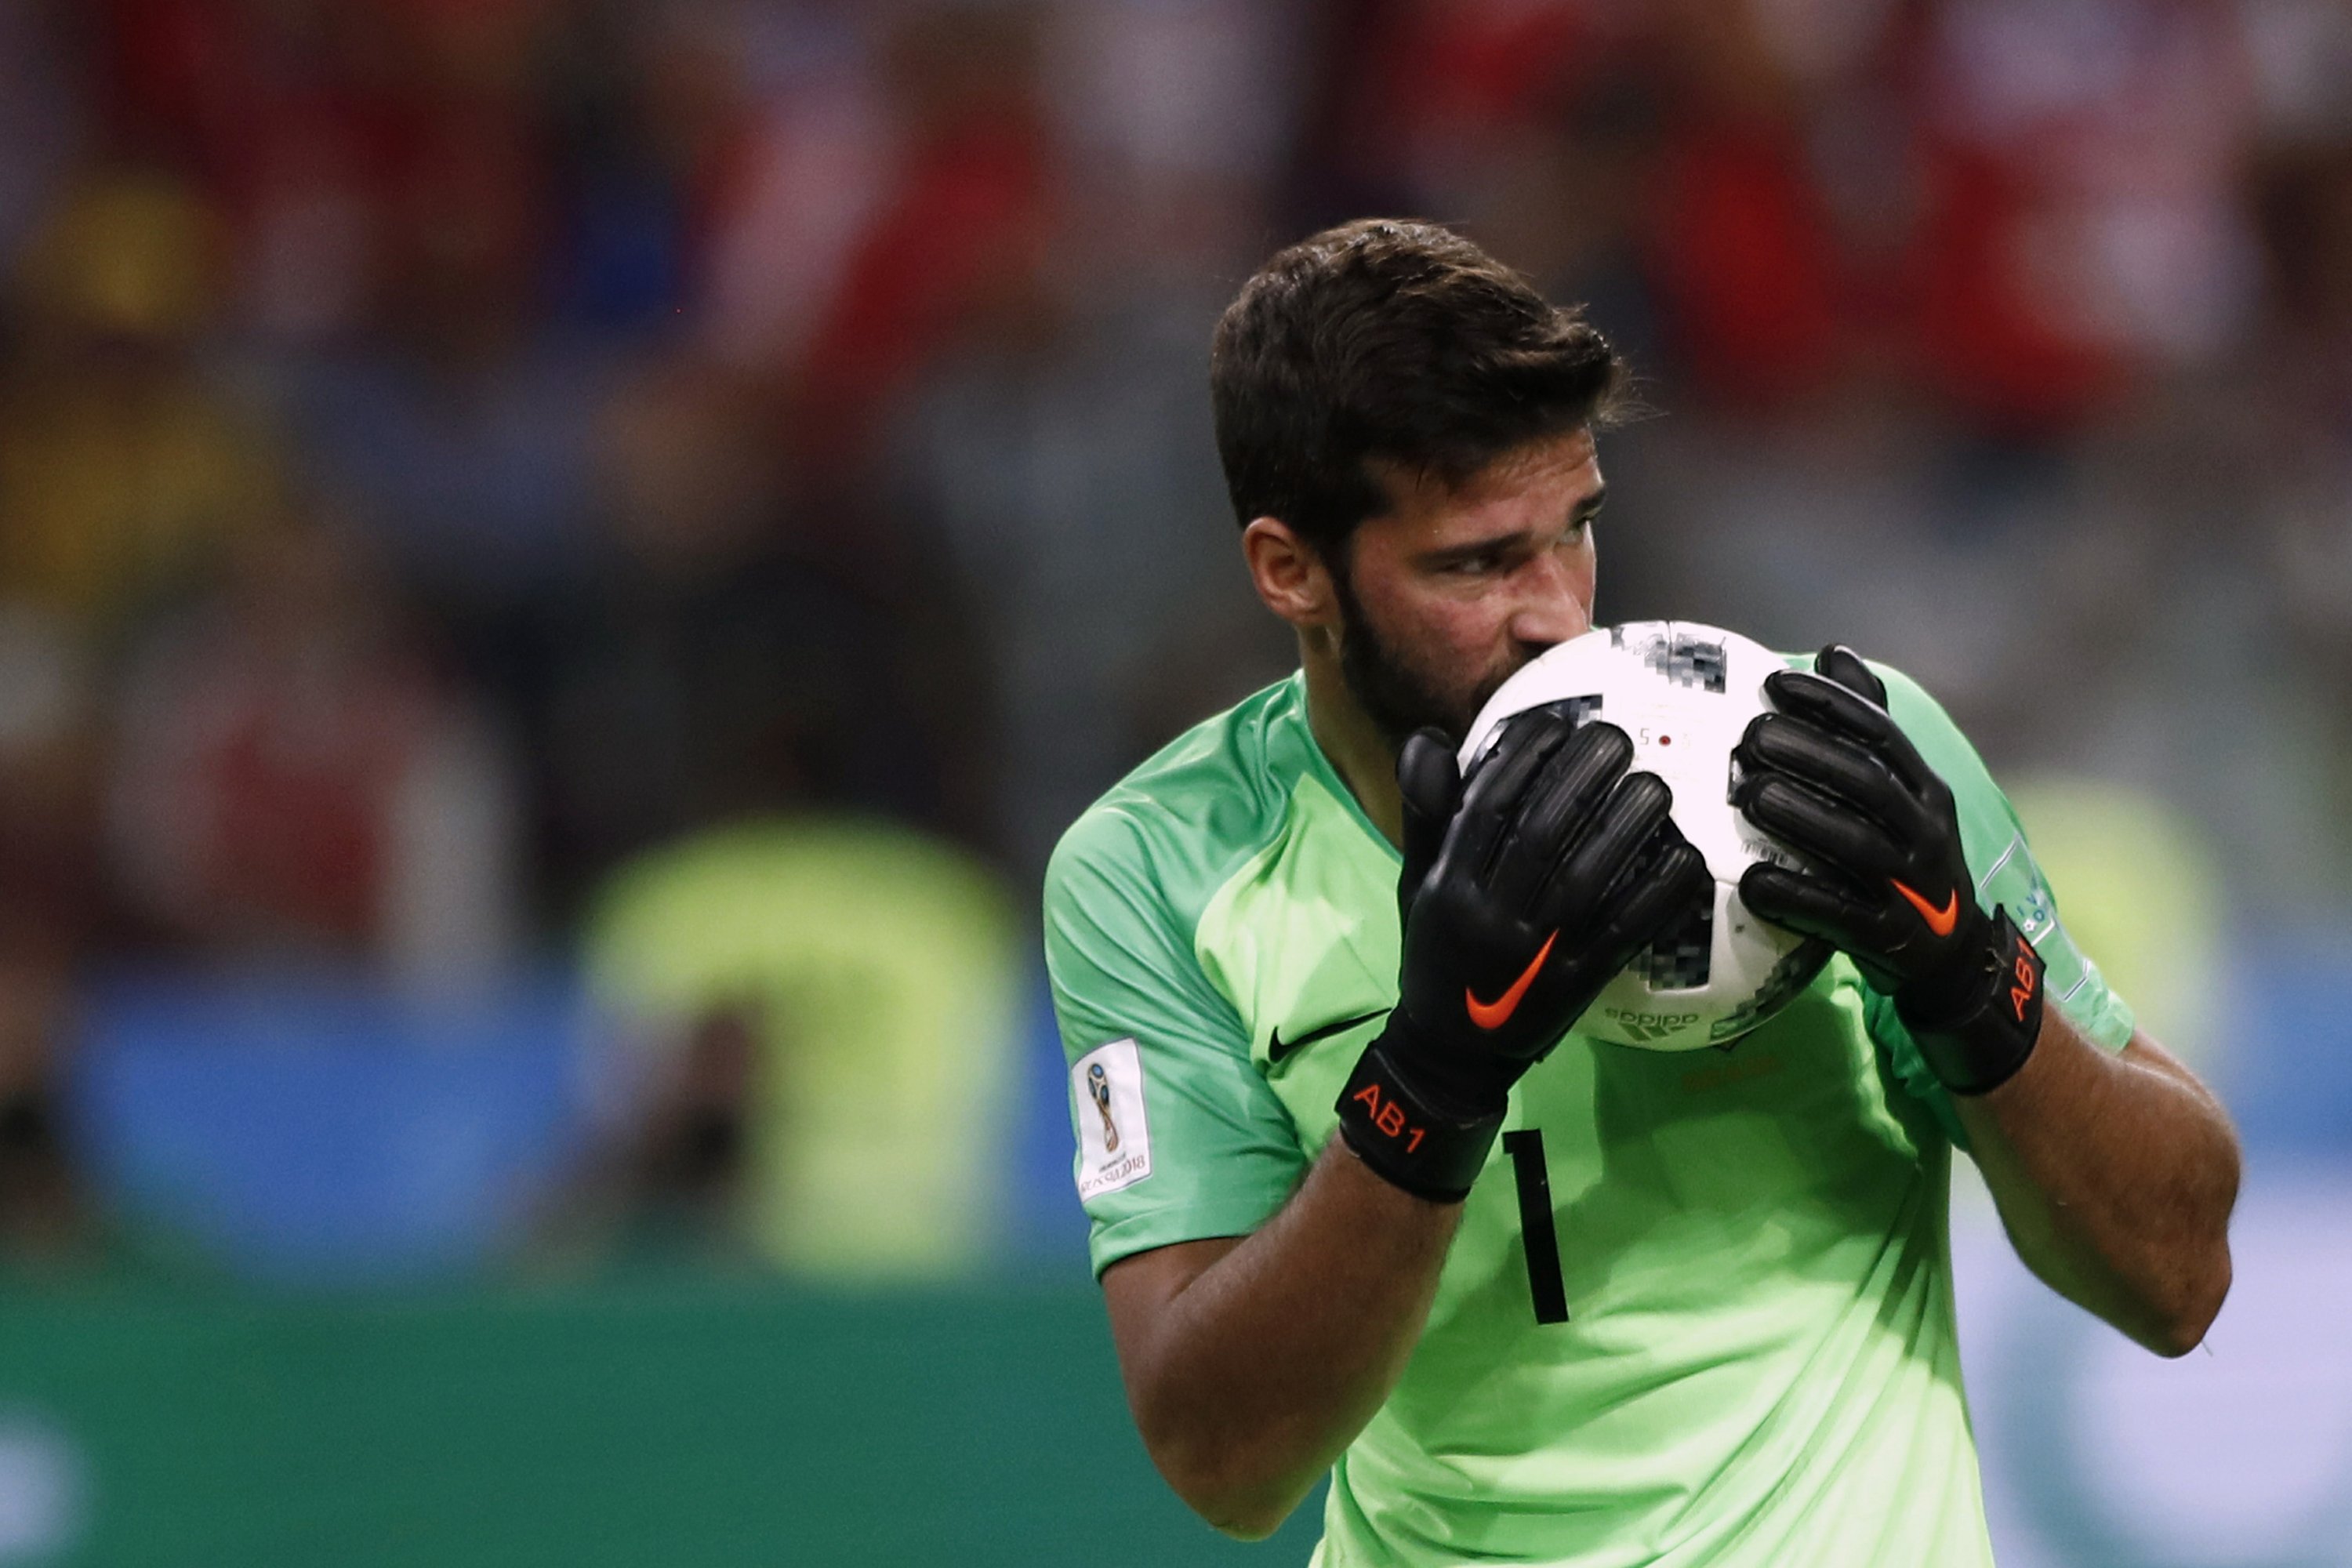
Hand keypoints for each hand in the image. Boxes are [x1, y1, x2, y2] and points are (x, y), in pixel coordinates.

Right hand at [1340, 707, 1709, 1199]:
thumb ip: (1427, 812)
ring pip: (1585, 879)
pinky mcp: (1575, 987)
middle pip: (1540, 833)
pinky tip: (1685, 859)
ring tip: (1655, 785)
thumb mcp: (1416, 882)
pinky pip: (1623, 933)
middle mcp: (1487, 917)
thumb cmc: (1437, 952)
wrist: (1449, 1054)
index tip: (1557, 723)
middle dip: (1581, 777)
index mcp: (1448, 885)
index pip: (1486, 806)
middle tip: (1618, 738)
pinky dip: (1657, 894)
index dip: (1523, 758)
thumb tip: (1434, 734)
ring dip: (1625, 825)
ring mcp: (1533, 955)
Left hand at [1731, 645, 2044, 1093]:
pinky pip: (1841, 916)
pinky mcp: (1890, 936)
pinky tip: (1754, 882)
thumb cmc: (1903, 855)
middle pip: (1867, 783)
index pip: (1880, 733)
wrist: (1951, 953)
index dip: (1829, 704)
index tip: (1773, 684)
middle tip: (1749, 737)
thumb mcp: (1900, 789)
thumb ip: (1868, 724)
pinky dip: (1798, 898)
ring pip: (1856, 845)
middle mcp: (1924, 830)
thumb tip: (1835, 652)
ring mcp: (1910, 884)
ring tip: (1747, 795)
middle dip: (1809, 754)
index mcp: (1924, 788)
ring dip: (1800, 817)